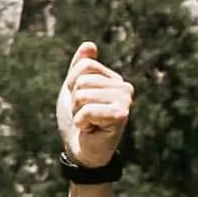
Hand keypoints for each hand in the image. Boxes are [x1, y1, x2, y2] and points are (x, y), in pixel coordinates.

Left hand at [60, 43, 133, 171]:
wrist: (82, 152)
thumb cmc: (78, 122)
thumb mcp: (74, 90)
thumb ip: (80, 68)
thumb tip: (89, 44)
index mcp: (114, 79)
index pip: (84, 66)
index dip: (72, 85)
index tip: (80, 103)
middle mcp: (124, 87)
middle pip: (82, 80)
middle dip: (74, 101)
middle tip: (85, 116)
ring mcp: (125, 100)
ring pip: (82, 94)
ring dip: (77, 113)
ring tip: (89, 123)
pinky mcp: (121, 115)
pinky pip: (87, 110)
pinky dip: (82, 122)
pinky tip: (91, 130)